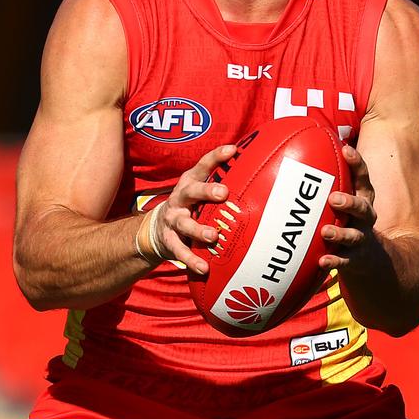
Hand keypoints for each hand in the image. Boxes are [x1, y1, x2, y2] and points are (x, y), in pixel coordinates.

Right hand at [150, 145, 236, 273]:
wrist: (157, 230)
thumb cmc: (191, 207)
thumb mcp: (200, 192)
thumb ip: (222, 184)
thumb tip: (261, 174)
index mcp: (190, 182)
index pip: (203, 165)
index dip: (216, 157)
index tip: (233, 150)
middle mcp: (180, 198)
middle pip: (191, 191)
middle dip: (206, 191)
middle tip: (224, 193)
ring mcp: (173, 219)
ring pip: (185, 224)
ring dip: (199, 230)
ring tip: (214, 236)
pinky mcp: (169, 240)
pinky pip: (180, 251)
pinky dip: (192, 260)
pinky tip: (204, 268)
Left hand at [319, 145, 377, 271]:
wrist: (371, 258)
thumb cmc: (347, 219)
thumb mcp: (344, 200)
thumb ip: (326, 183)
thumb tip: (295, 155)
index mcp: (362, 198)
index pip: (363, 177)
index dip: (357, 163)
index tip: (346, 150)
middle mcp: (365, 217)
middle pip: (363, 207)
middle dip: (349, 202)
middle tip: (333, 198)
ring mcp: (361, 238)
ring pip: (354, 235)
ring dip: (340, 233)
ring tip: (325, 231)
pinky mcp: (355, 259)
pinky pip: (345, 261)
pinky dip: (335, 261)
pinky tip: (322, 261)